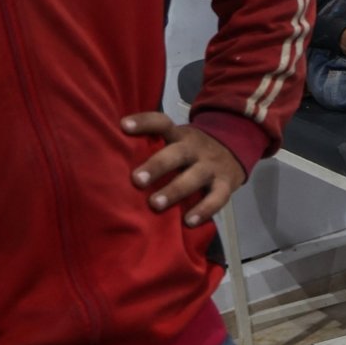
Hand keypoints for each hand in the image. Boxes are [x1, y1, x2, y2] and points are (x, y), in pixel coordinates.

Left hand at [123, 114, 244, 227]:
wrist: (236, 148)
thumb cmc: (192, 150)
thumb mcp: (177, 140)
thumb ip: (153, 146)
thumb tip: (109, 162)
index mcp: (180, 135)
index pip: (162, 123)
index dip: (144, 123)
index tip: (123, 126)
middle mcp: (195, 148)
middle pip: (177, 153)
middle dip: (157, 166)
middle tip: (136, 180)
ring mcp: (212, 166)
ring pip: (195, 177)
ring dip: (175, 190)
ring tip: (156, 204)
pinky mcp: (226, 183)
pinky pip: (217, 198)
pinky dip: (204, 210)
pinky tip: (189, 221)